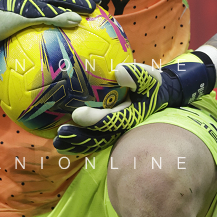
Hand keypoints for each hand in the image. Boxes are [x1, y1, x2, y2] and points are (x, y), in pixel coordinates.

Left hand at [53, 52, 215, 155]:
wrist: (159, 97)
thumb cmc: (151, 85)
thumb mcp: (149, 77)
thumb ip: (137, 75)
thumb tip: (119, 71)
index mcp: (132, 116)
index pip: (112, 120)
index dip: (95, 119)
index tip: (77, 114)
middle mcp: (122, 129)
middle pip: (100, 138)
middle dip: (80, 137)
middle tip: (61, 134)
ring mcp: (115, 134)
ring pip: (95, 143)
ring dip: (76, 144)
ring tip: (57, 143)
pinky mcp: (108, 134)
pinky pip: (93, 141)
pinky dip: (78, 144)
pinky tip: (61, 143)